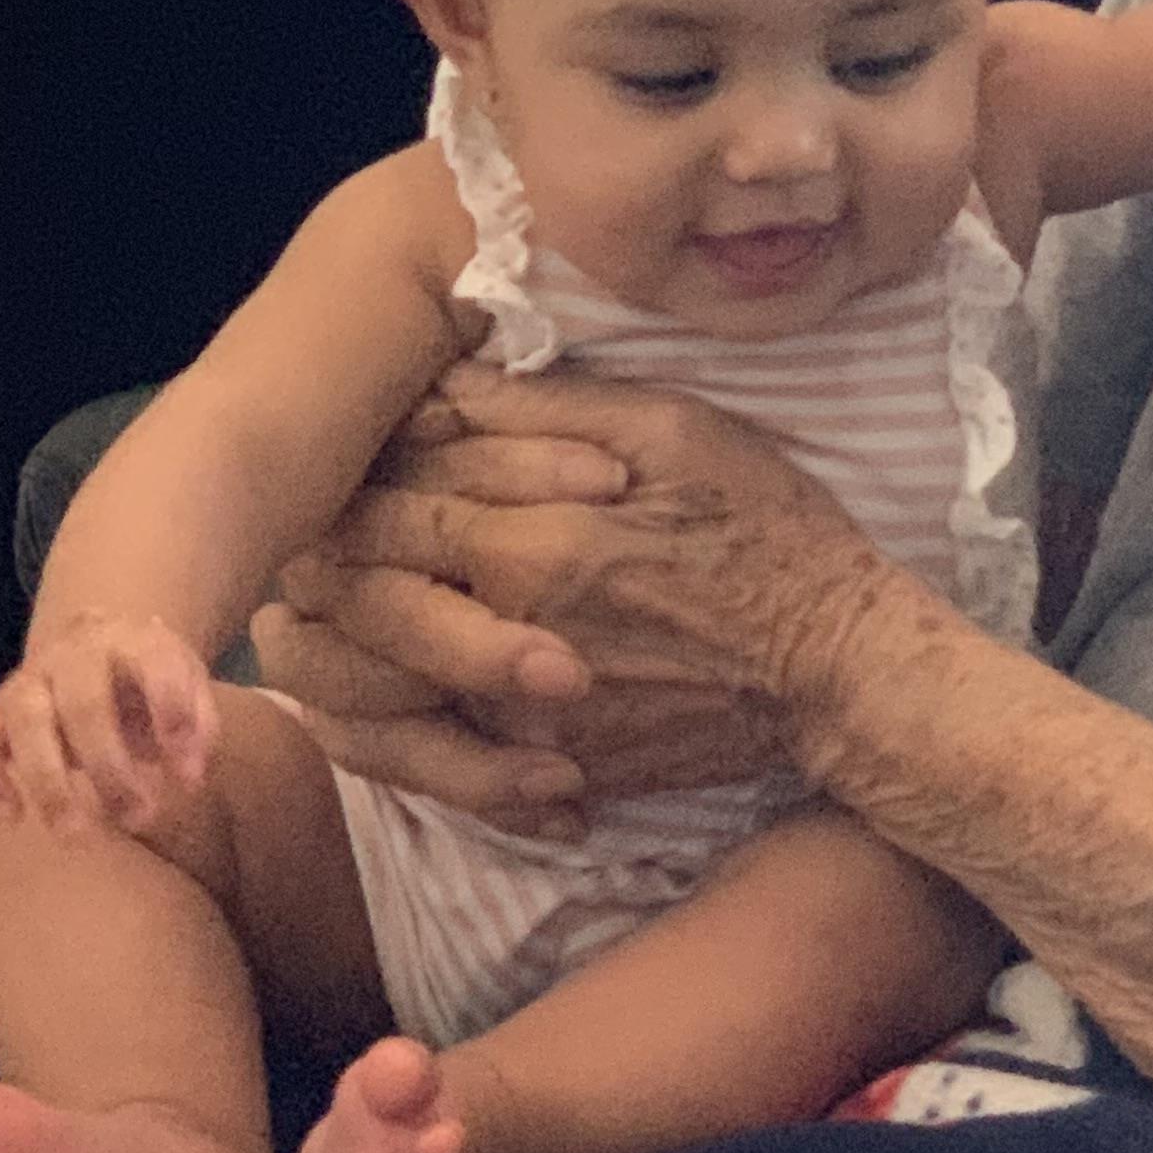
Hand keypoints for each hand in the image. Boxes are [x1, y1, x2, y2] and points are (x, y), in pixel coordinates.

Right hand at [0, 611, 217, 833]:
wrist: (97, 647)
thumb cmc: (148, 679)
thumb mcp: (189, 687)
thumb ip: (198, 726)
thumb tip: (188, 778)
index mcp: (132, 639)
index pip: (154, 663)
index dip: (173, 715)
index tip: (191, 777)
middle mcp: (74, 653)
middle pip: (84, 703)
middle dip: (111, 769)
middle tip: (140, 819)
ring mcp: (29, 677)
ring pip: (25, 719)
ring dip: (49, 782)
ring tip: (76, 836)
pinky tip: (12, 817)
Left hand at [256, 363, 826, 821]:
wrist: (838, 668)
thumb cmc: (769, 532)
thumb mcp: (675, 431)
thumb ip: (549, 406)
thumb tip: (442, 382)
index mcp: (532, 545)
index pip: (387, 507)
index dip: (353, 480)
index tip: (346, 461)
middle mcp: (507, 641)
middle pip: (357, 599)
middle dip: (326, 560)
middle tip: (315, 530)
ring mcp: (521, 718)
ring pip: (370, 686)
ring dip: (335, 643)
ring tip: (332, 605)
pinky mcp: (544, 770)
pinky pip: (425, 756)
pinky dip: (384, 724)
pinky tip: (379, 686)